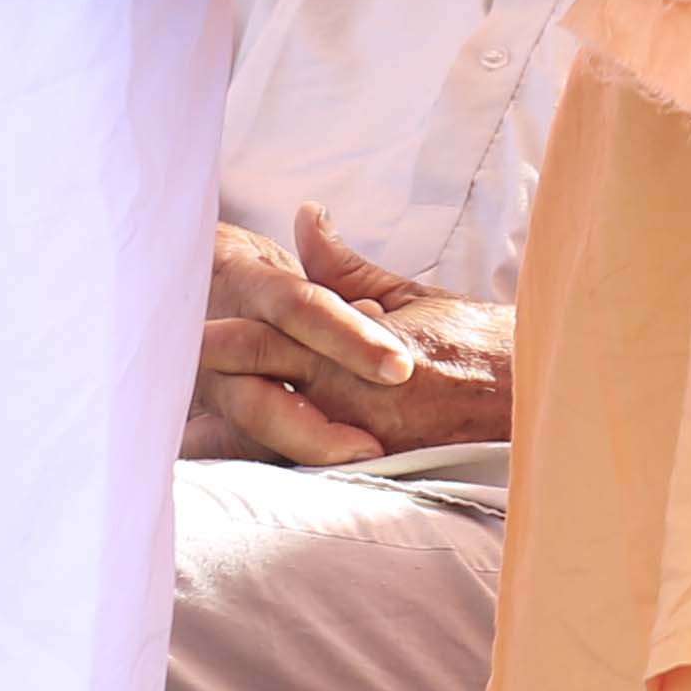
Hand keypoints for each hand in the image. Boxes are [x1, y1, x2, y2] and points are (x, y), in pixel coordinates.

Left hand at [186, 207, 510, 464]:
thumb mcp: (408, 295)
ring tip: (173, 435)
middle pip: (256, 390)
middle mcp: (348, 396)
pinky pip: (303, 469)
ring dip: (223, 435)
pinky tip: (227, 467)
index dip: (218, 334)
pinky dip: (263, 465)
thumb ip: (345, 266)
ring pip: (271, 438)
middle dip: (207, 385)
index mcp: (353, 346)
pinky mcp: (371, 472)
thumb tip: (304, 218)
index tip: (176, 327)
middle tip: (155, 378)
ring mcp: (357, 440)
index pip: (270, 336)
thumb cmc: (474, 341)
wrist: (535, 393)